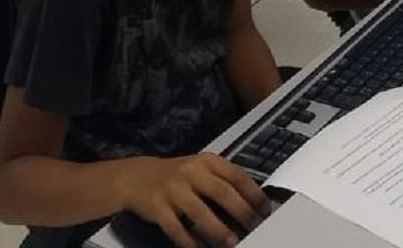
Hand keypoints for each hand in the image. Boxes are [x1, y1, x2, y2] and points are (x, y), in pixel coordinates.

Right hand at [115, 153, 270, 246]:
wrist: (137, 177)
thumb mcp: (201, 169)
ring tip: (232, 242)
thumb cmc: (177, 176)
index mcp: (207, 161)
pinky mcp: (157, 206)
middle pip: (221, 191)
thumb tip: (252, 204)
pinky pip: (176, 227)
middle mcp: (191, 172)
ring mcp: (173, 189)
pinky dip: (190, 241)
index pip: (236, 175)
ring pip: (199, 211)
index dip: (253, 192)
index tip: (265, 209)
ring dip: (218, 229)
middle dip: (241, 211)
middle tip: (254, 227)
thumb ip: (223, 181)